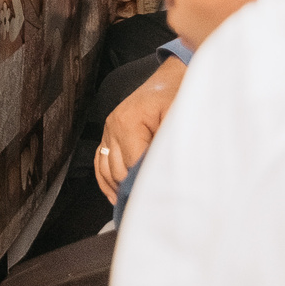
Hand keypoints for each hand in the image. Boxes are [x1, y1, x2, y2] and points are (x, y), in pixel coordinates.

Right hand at [96, 54, 183, 200]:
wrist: (176, 76)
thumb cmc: (182, 96)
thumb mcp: (183, 120)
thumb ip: (171, 148)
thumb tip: (167, 178)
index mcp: (129, 122)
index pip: (133, 167)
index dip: (147, 187)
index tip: (164, 204)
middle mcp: (113, 126)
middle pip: (119, 172)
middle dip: (135, 190)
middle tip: (157, 209)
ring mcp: (109, 130)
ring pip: (107, 171)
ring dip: (121, 188)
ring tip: (137, 206)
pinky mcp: (110, 134)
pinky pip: (101, 162)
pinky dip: (107, 181)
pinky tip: (117, 196)